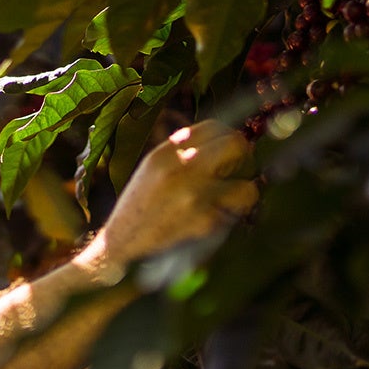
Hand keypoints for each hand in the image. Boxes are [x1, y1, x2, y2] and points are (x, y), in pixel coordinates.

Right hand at [80, 120, 257, 280]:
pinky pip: (231, 215)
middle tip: (241, 166)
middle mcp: (182, 169)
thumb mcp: (151, 166)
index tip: (230, 145)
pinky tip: (213, 217)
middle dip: (244, 155)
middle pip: (235, 146)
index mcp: (167, 153)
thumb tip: (213, 136)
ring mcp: (195, 197)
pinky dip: (226, 216)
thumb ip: (178, 149)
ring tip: (235, 195)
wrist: (121, 240)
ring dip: (245, 191)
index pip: (213, 128)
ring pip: (246, 187)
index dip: (227, 135)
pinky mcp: (202, 223)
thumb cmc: (139, 202)